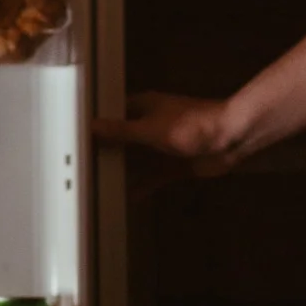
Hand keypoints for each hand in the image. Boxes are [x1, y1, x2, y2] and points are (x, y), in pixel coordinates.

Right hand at [91, 92, 247, 179]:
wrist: (230, 139)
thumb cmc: (189, 126)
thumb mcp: (149, 129)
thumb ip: (120, 131)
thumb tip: (90, 126)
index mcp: (143, 107)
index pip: (113, 114)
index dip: (97, 125)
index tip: (76, 138)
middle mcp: (151, 125)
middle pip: (123, 139)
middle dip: (107, 151)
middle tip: (82, 168)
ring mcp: (163, 146)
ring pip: (137, 159)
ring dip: (124, 171)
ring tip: (98, 186)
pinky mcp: (174, 165)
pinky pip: (153, 177)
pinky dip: (142, 186)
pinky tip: (127, 198)